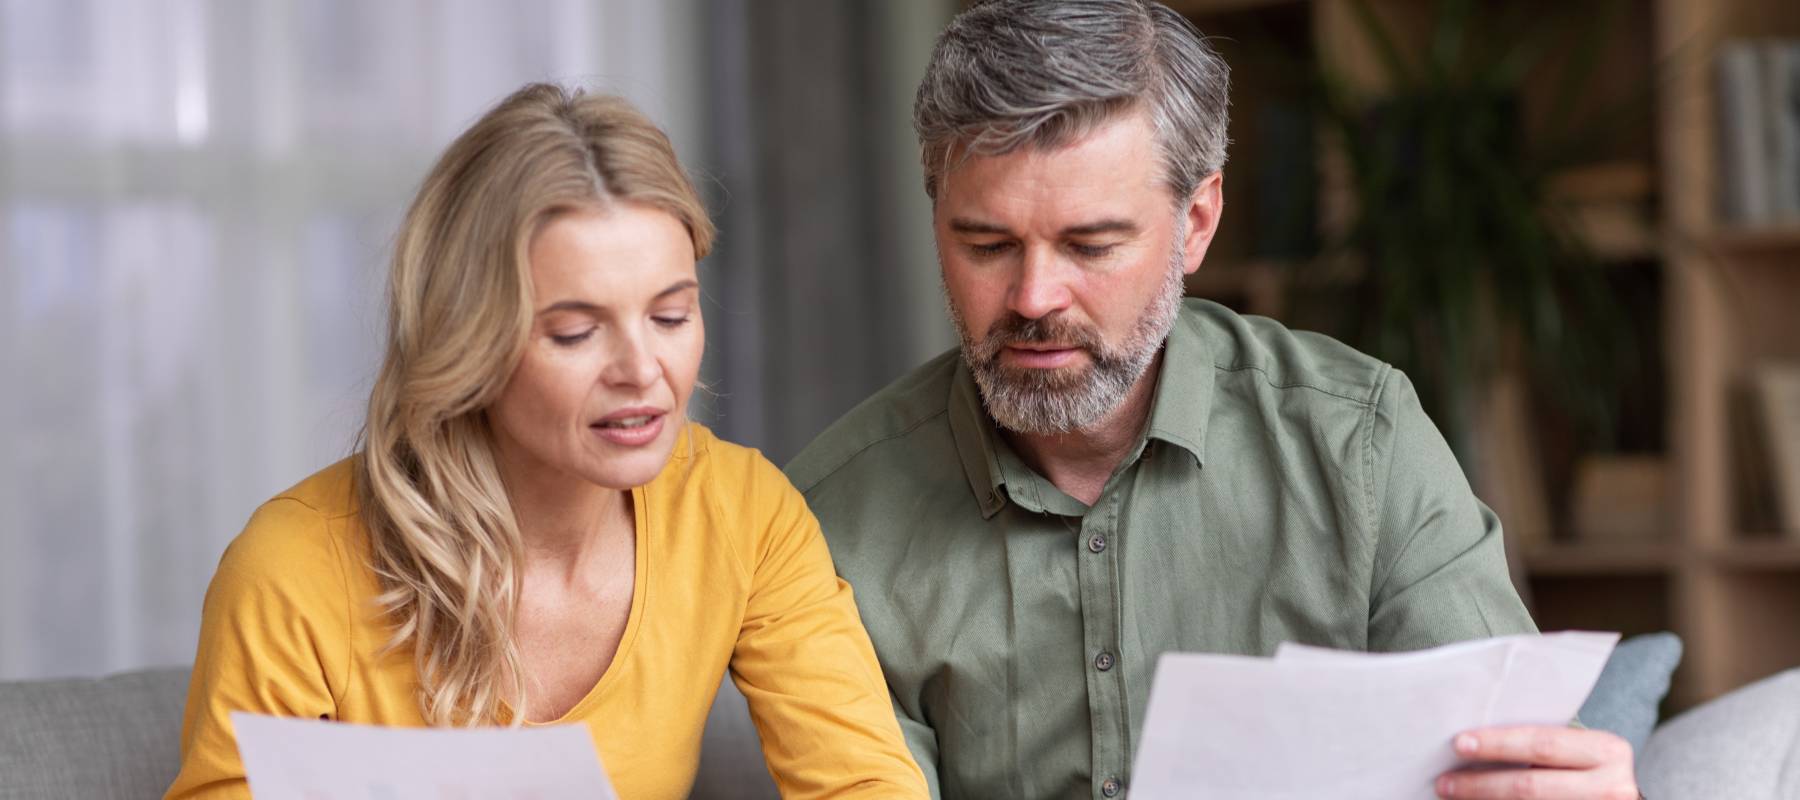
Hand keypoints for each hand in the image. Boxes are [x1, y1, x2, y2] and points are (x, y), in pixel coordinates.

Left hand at [1435, 725, 1637, 798]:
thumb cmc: (1592, 773)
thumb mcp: (1581, 753)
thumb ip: (1544, 746)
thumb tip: (1476, 743)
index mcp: (1607, 751)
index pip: (1542, 744)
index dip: (1498, 744)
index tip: (1459, 744)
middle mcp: (1611, 786)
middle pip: (1530, 786)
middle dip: (1481, 784)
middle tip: (1444, 782)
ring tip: (1453, 796)